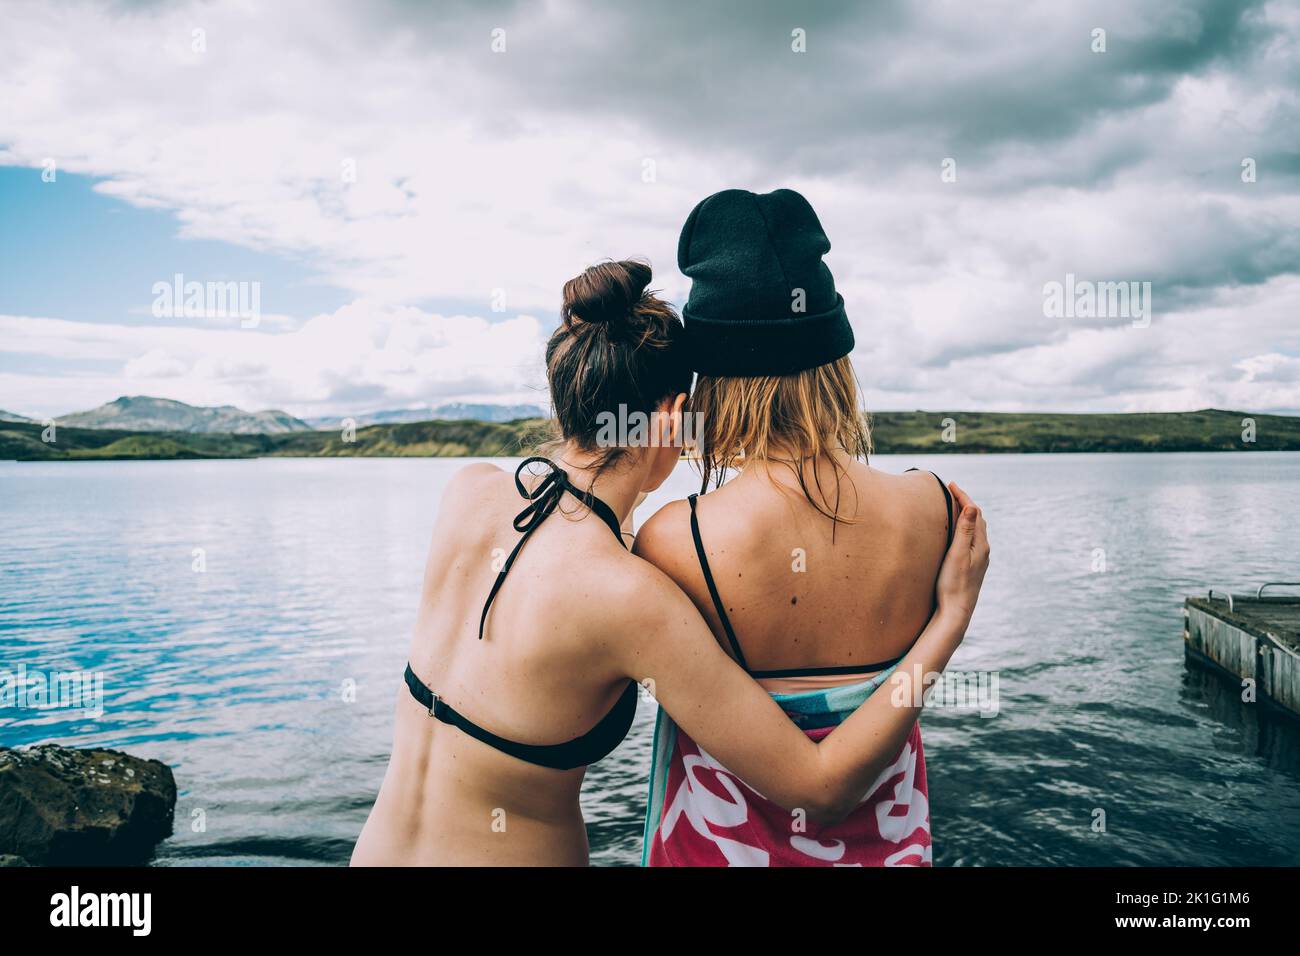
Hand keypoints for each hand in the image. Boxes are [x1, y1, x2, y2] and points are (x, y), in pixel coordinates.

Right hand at [935, 482, 988, 625]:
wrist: (956, 612)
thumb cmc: (953, 584)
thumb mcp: (957, 554)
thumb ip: (965, 530)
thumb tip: (973, 506)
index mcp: (981, 545)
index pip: (975, 512)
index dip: (963, 496)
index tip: (950, 484)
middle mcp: (983, 551)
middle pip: (978, 519)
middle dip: (966, 503)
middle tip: (951, 491)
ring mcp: (979, 560)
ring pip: (976, 530)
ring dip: (967, 516)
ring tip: (954, 507)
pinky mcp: (973, 567)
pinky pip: (972, 540)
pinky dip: (965, 529)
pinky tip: (958, 534)